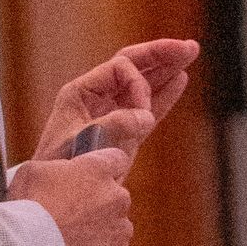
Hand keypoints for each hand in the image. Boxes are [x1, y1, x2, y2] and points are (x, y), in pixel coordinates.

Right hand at [7, 148, 133, 245]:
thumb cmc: (25, 207)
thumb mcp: (33, 171)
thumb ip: (59, 167)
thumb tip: (66, 173)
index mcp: (98, 170)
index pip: (117, 160)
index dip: (103, 171)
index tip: (91, 181)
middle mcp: (118, 196)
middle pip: (116, 199)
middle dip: (99, 207)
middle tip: (72, 220)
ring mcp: (122, 230)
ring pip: (117, 230)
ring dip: (101, 235)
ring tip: (73, 245)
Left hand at [36, 38, 197, 167]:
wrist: (56, 198)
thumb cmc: (60, 169)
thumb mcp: (84, 142)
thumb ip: (114, 125)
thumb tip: (146, 117)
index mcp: (81, 92)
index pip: (119, 68)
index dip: (139, 82)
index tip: (144, 111)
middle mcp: (97, 98)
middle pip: (133, 65)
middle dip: (160, 54)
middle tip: (189, 47)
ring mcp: (111, 114)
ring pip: (143, 84)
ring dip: (167, 69)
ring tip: (190, 51)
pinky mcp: (123, 132)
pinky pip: (147, 107)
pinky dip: (164, 94)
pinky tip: (180, 79)